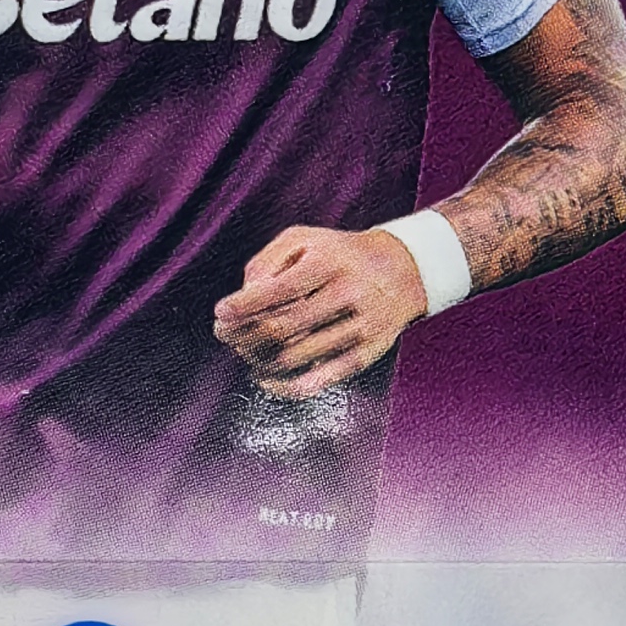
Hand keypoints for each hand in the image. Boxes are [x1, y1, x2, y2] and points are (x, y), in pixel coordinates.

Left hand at [212, 223, 428, 393]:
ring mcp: (360, 328)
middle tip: (224, 334)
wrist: (404, 270)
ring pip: (295, 356)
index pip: (276, 290)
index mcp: (329, 262)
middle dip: (243, 334)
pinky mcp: (366, 355)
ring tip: (243, 351)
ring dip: (258, 358)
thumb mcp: (305, 239)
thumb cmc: (340, 255)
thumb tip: (244, 297)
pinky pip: (319, 381)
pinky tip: (265, 378)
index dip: (242, 306)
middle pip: (282, 327)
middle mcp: (348, 294)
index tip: (221, 312)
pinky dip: (284, 386)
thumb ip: (267, 261)